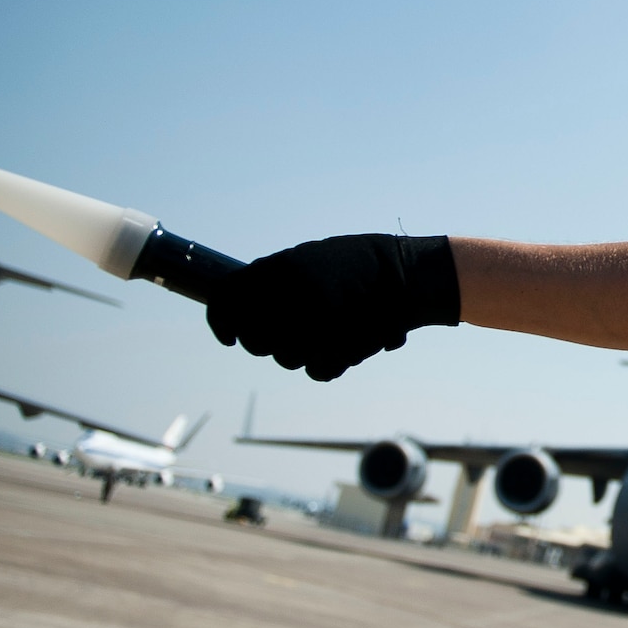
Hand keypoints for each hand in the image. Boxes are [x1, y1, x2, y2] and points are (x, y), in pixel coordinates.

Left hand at [205, 234, 459, 380]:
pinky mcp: (337, 353)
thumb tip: (237, 303)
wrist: (406, 276)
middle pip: (254, 339)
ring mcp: (314, 328)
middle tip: (285, 330)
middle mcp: (291, 299)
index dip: (221, 322)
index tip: (228, 334)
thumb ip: (273, 279)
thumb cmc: (356, 264)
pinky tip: (342, 341)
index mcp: (281, 270)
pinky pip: (316, 369)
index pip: (226, 302)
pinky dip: (326, 360)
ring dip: (299, 350)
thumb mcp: (309, 258)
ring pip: (285, 358)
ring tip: (325, 328)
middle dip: (264, 340)